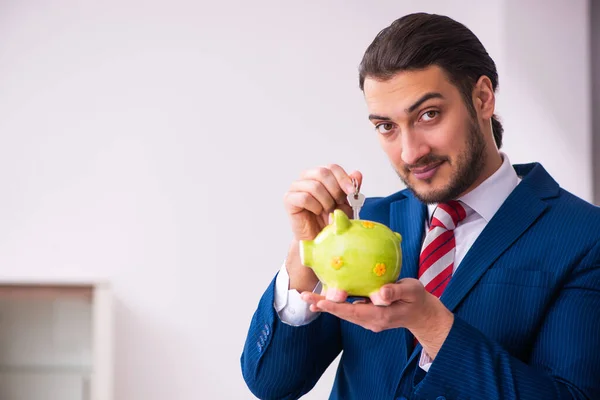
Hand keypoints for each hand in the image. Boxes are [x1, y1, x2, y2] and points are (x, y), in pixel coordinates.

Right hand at [282, 165, 361, 292]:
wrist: (319, 239)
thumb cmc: (330, 220)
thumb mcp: (346, 203)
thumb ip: (350, 188)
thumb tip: (357, 173)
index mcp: (320, 175)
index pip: (331, 167)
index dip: (343, 178)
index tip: (351, 192)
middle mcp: (306, 178)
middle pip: (322, 173)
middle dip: (335, 190)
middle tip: (339, 204)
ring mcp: (295, 187)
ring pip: (314, 186)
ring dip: (325, 201)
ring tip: (327, 212)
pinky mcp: (289, 199)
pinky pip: (304, 198)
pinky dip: (315, 207)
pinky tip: (316, 212)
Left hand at [301, 279, 453, 359]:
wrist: (421, 314)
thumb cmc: (417, 299)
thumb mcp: (412, 291)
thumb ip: (397, 290)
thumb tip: (382, 292)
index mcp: (380, 316)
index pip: (353, 312)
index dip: (335, 307)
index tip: (320, 303)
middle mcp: (371, 321)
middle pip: (342, 313)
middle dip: (323, 305)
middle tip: (303, 296)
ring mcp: (368, 319)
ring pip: (343, 312)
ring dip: (326, 305)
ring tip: (307, 298)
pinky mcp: (367, 315)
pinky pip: (348, 310)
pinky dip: (335, 304)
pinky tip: (324, 298)